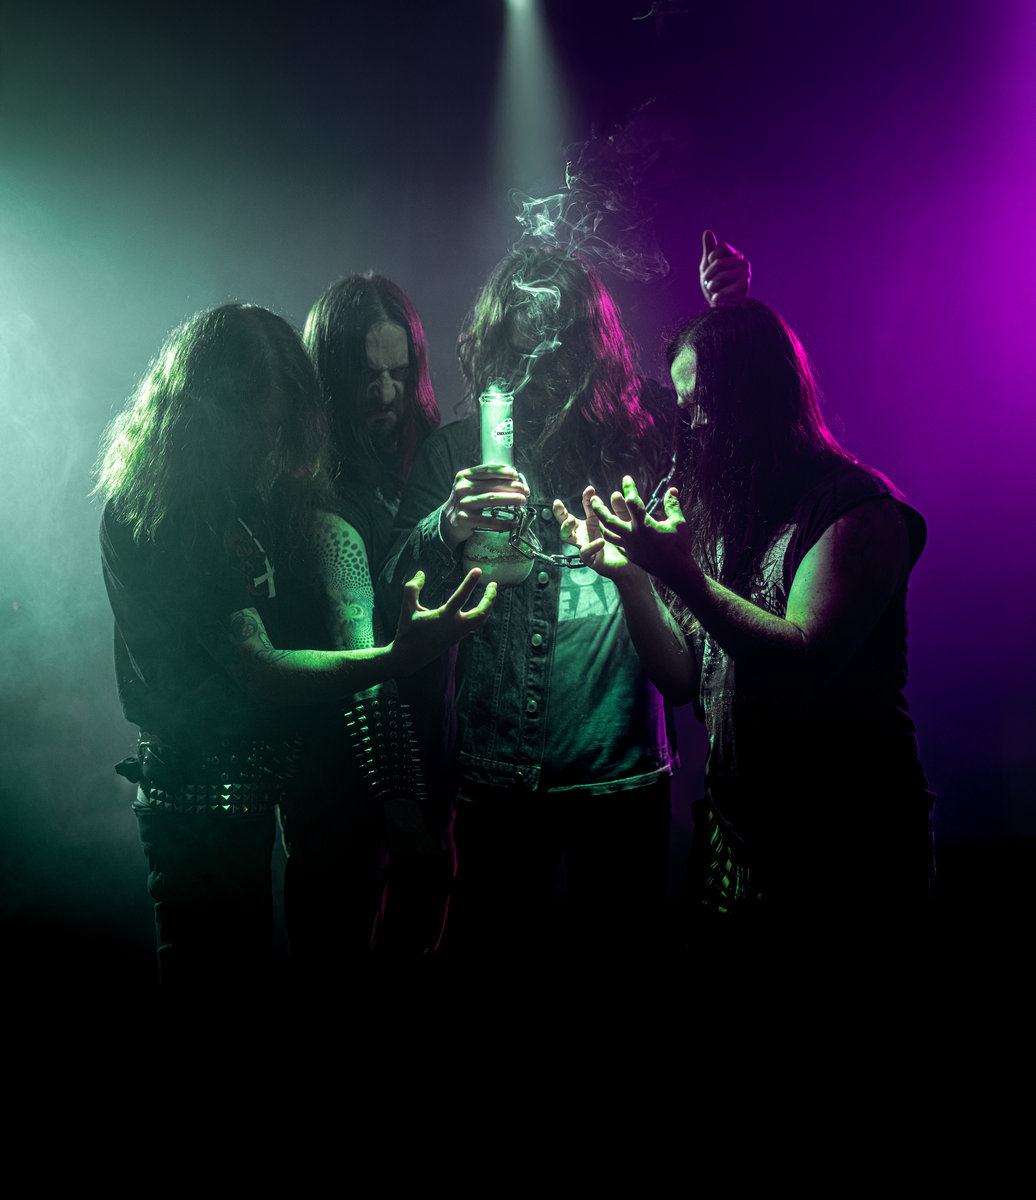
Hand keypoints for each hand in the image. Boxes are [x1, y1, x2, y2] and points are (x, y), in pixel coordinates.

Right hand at [391, 568, 496, 671]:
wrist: (409, 657)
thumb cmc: (407, 631)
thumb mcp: (407, 607)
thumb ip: (412, 588)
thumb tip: (421, 573)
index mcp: (444, 618)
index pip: (461, 597)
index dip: (470, 582)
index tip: (478, 570)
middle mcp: (455, 626)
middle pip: (481, 613)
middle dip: (490, 598)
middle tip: (494, 584)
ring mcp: (458, 634)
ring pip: (481, 620)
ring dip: (488, 606)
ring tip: (490, 594)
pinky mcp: (458, 638)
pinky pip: (476, 626)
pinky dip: (482, 616)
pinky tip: (482, 609)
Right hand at [440, 465, 529, 549]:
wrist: (447, 522)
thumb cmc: (465, 502)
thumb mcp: (469, 486)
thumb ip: (485, 481)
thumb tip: (514, 479)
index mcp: (464, 476)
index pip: (487, 470)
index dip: (504, 472)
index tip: (516, 475)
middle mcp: (462, 488)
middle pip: (493, 485)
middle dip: (513, 487)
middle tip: (525, 491)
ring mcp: (463, 504)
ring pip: (492, 499)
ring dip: (510, 499)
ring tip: (522, 501)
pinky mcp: (465, 519)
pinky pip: (489, 521)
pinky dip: (503, 522)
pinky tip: (513, 522)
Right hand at [553, 488, 632, 580]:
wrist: (632, 566)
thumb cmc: (626, 544)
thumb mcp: (624, 524)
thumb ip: (620, 510)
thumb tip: (615, 494)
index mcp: (593, 522)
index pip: (586, 507)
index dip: (586, 498)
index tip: (590, 489)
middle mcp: (586, 533)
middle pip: (566, 522)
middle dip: (560, 512)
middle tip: (557, 504)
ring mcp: (585, 545)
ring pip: (567, 537)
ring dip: (566, 528)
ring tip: (571, 520)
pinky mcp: (590, 559)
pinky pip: (585, 553)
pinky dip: (591, 546)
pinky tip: (600, 542)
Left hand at [587, 477, 702, 593]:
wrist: (676, 571)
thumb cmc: (678, 546)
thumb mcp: (679, 523)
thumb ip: (672, 505)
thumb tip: (672, 490)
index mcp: (645, 526)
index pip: (632, 503)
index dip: (629, 489)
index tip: (626, 478)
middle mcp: (633, 536)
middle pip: (609, 520)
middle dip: (599, 509)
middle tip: (592, 499)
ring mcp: (629, 547)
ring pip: (608, 534)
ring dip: (603, 523)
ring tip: (599, 514)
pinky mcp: (630, 554)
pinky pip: (616, 543)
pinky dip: (612, 535)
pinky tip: (612, 530)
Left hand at [699, 230, 750, 306]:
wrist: (720, 307)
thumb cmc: (714, 285)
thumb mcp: (707, 266)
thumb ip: (709, 249)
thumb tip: (707, 231)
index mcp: (735, 255)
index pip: (721, 247)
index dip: (711, 259)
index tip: (710, 267)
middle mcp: (743, 263)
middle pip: (718, 263)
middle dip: (708, 276)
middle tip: (709, 284)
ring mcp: (746, 275)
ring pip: (721, 276)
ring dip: (712, 286)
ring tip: (715, 291)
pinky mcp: (745, 288)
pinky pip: (724, 290)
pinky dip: (717, 296)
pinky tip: (718, 299)